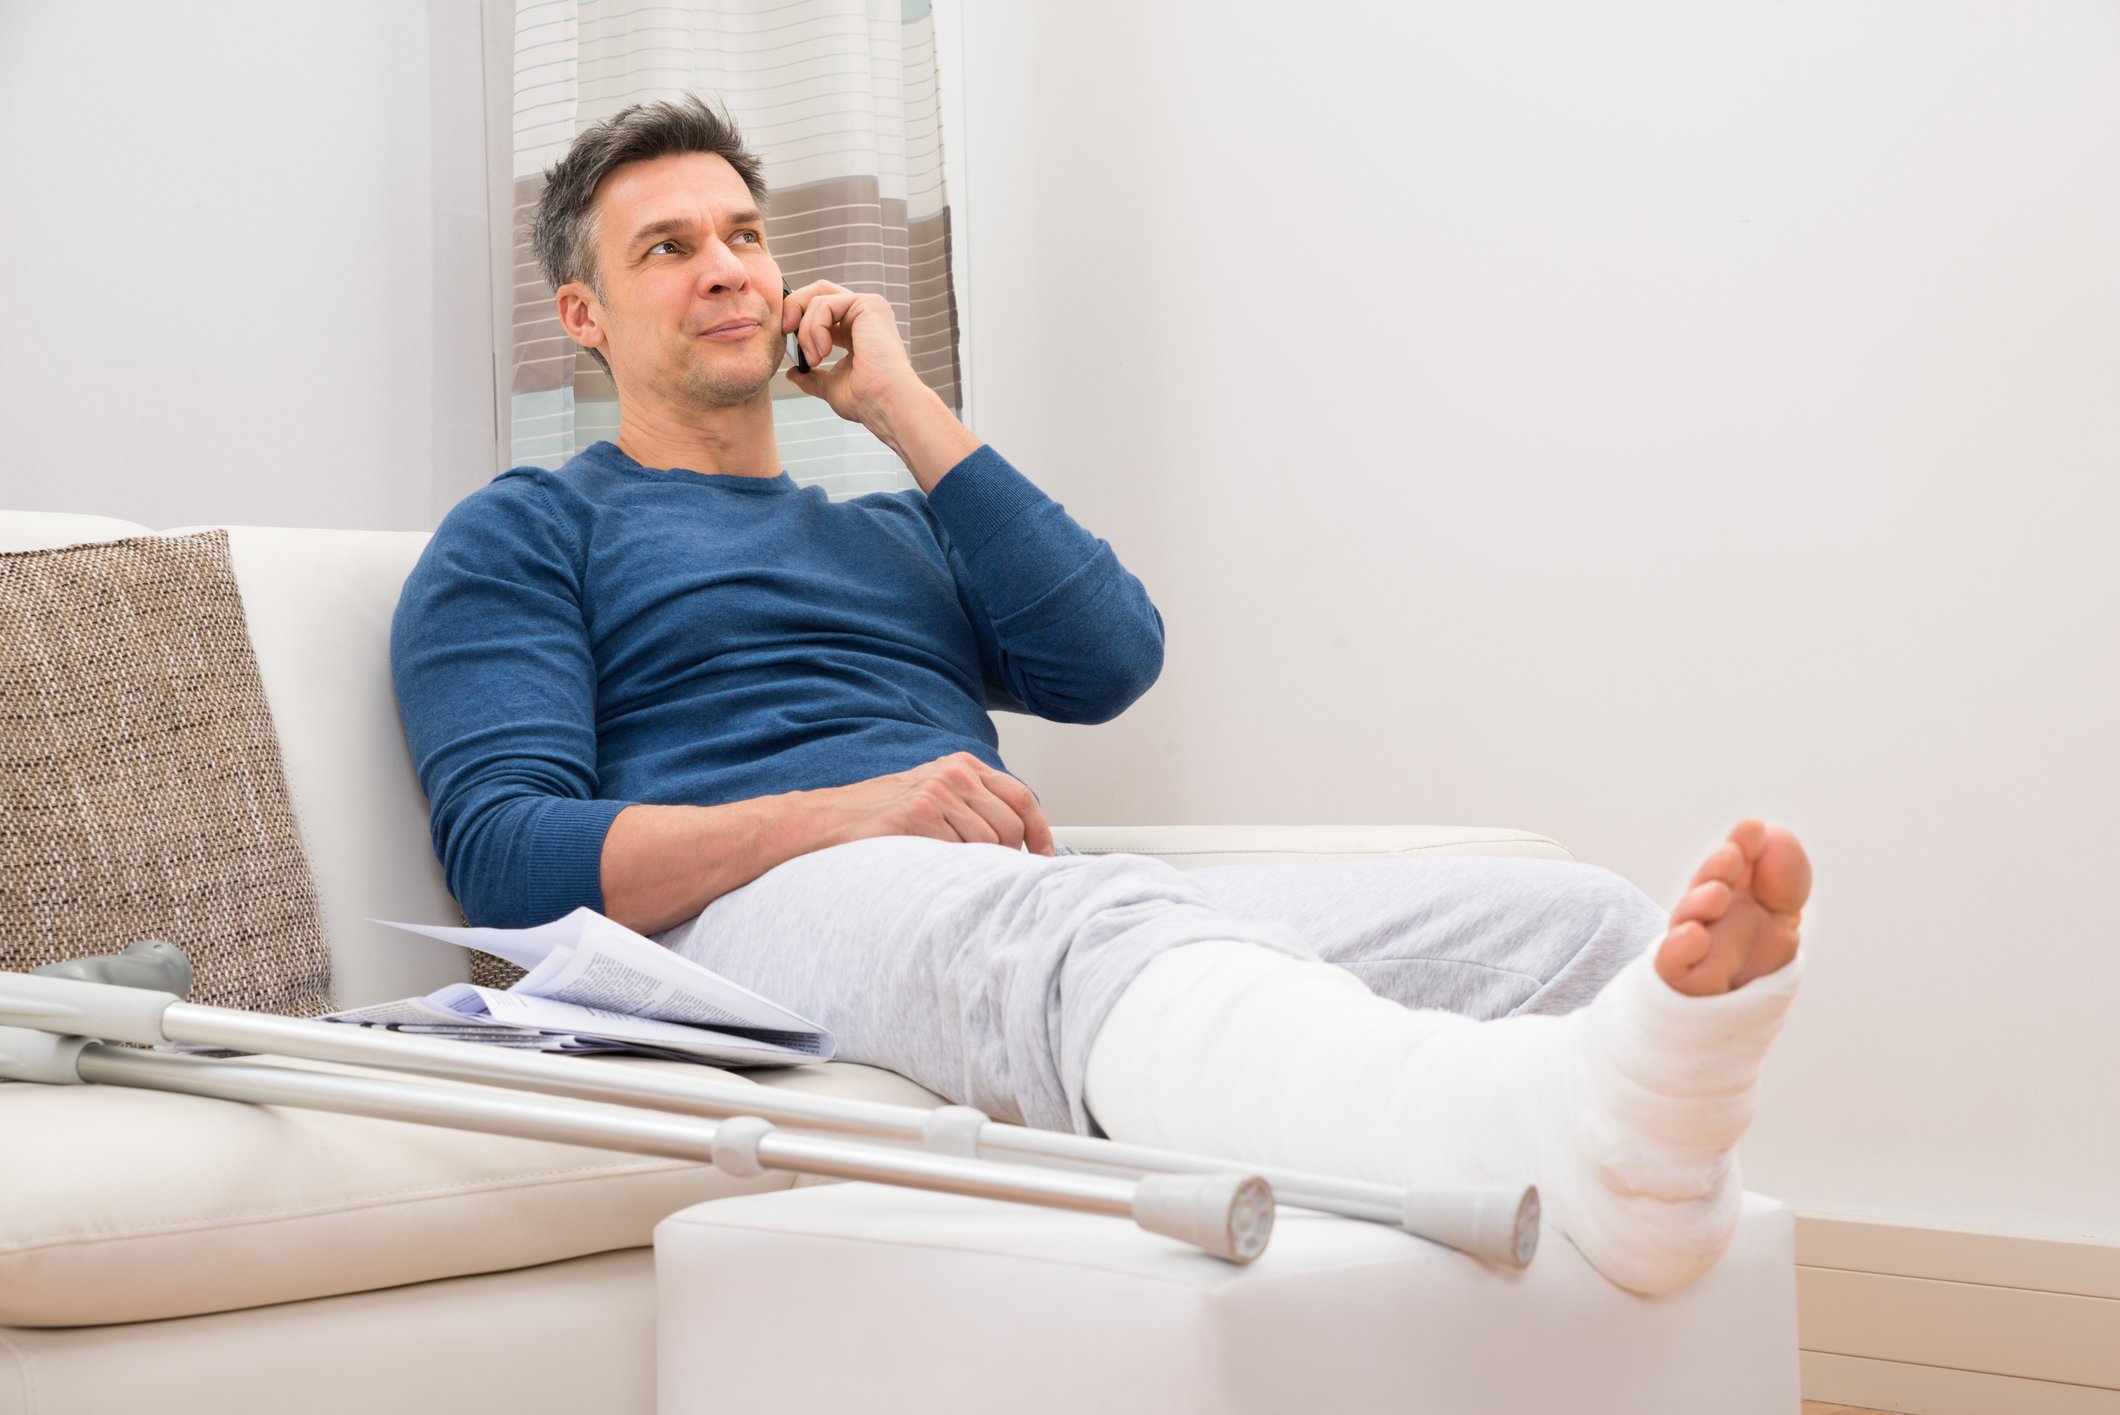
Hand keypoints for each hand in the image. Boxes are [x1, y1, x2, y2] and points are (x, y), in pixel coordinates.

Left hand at [782, 280, 920, 424]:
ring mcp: (868, 307)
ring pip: (818, 299)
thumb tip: (794, 373)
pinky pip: (825, 303)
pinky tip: (824, 350)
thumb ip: (812, 377)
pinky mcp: (868, 304)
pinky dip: (815, 327)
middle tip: (785, 330)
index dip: (798, 317)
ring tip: (814, 358)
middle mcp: (863, 315)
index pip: (821, 308)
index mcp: (856, 331)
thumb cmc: (866, 399)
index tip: (785, 337)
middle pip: (818, 291)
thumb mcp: (829, 386)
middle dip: (795, 308)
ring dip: (806, 331)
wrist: (883, 403)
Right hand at [800, 752, 1055, 855]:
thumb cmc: (881, 817)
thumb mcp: (935, 798)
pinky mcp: (919, 814)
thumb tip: (1020, 844)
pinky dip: (953, 870)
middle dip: (1008, 858)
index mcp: (963, 766)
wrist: (828, 821)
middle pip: (1011, 826)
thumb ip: (974, 808)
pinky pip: (958, 853)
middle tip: (991, 877)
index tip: (1045, 858)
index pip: (1023, 797)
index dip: (1041, 834)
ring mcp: (937, 792)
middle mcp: (954, 773)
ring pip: (989, 843)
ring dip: (978, 867)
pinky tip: (933, 870)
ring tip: (953, 874)